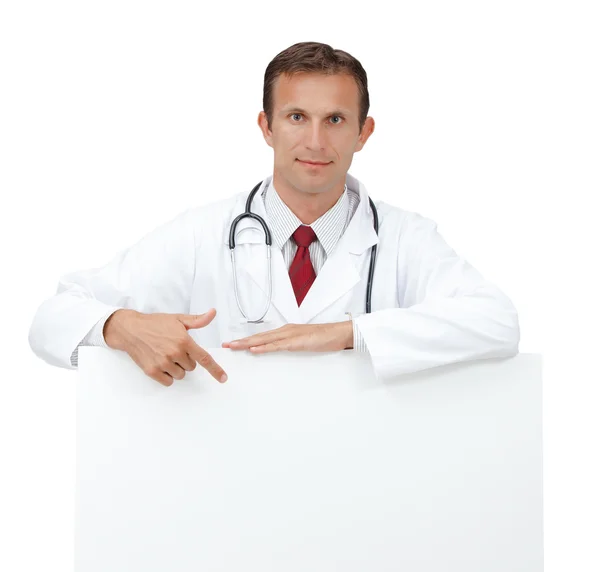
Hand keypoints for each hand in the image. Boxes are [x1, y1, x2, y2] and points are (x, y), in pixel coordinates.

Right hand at [104, 308, 226, 386]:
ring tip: (165, 355)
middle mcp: (174, 353)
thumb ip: (198, 320)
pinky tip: (160, 363)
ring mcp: (162, 363)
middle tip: (174, 349)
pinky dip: (167, 376)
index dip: (215, 370)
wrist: (131, 329)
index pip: (204, 358)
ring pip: (180, 375)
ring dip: (176, 368)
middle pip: (191, 367)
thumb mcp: (178, 319)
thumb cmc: (155, 323)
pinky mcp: (152, 371)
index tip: (223, 378)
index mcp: (184, 340)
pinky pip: (168, 381)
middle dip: (186, 360)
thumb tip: (213, 313)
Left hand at [221, 321, 352, 353]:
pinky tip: (254, 350)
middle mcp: (285, 331)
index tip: (233, 344)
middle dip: (241, 342)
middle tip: (226, 345)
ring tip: (234, 347)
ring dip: (247, 344)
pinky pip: (277, 346)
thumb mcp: (304, 343)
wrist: (339, 333)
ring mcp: (290, 335)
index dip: (246, 340)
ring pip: (264, 340)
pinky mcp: (296, 342)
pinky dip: (264, 348)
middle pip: (258, 337)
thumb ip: (291, 345)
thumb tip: (281, 351)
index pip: (262, 337)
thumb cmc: (324, 338)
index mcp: (285, 332)